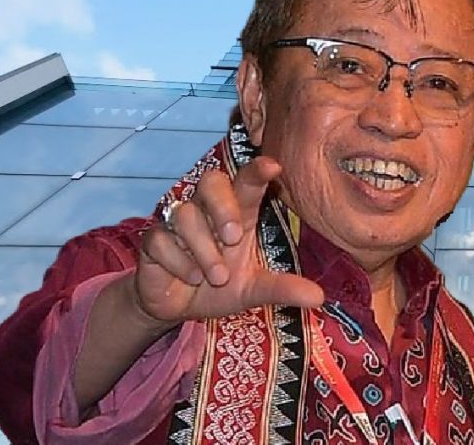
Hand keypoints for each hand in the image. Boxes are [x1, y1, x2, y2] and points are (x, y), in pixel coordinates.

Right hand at [133, 156, 324, 327]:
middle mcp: (208, 211)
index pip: (247, 183)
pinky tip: (189, 278)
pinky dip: (178, 261)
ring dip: (202, 248)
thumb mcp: (254, 291)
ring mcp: (178, 222)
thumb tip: (319, 298)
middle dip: (222, 207)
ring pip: (185, 214)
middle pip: (211, 181)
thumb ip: (282, 289)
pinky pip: (161, 239)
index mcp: (238, 214)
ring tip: (215, 276)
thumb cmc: (220, 286)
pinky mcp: (153, 240)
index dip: (257, 172)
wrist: (177, 307)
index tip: (272, 166)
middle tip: (233, 237)